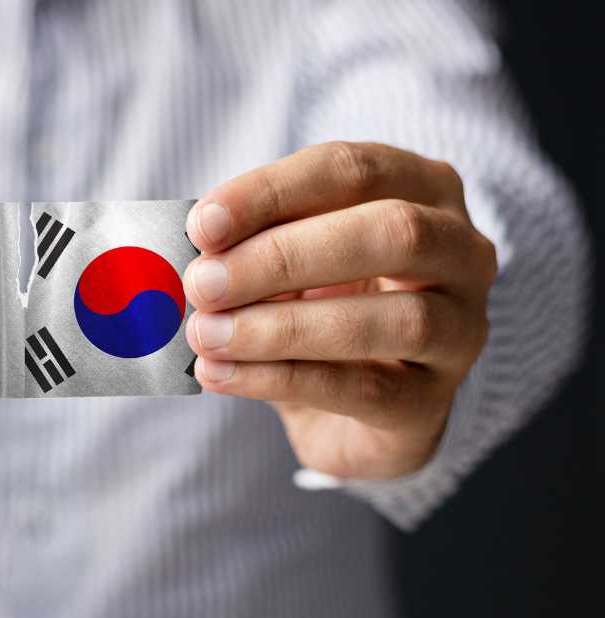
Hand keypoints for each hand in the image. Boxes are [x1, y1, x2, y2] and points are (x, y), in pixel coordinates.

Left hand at [184, 142, 495, 479]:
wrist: (358, 411)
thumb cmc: (319, 306)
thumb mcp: (284, 261)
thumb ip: (249, 245)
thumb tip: (190, 249)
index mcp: (422, 189)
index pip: (351, 171)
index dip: (271, 193)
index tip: (202, 224)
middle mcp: (461, 251)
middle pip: (390, 232)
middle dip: (283, 256)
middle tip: (203, 282)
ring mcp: (460, 330)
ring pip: (392, 318)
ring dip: (281, 326)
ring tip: (207, 334)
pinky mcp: (432, 403)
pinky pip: (362, 388)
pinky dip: (281, 379)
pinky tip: (220, 374)